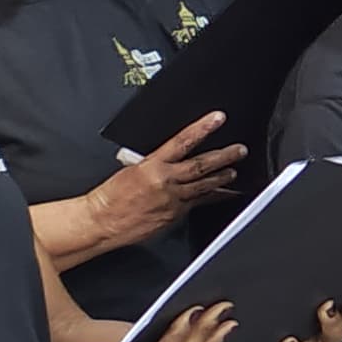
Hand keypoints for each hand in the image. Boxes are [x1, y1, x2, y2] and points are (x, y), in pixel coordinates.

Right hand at [94, 110, 243, 245]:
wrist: (101, 222)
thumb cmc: (110, 196)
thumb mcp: (131, 169)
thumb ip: (155, 163)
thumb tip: (172, 157)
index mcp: (151, 165)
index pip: (182, 141)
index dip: (202, 129)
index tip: (217, 119)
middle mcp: (165, 182)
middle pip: (201, 165)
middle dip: (224, 156)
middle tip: (240, 150)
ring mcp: (173, 200)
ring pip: (205, 185)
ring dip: (223, 177)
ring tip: (234, 171)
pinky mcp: (175, 216)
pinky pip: (200, 204)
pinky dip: (214, 198)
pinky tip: (225, 194)